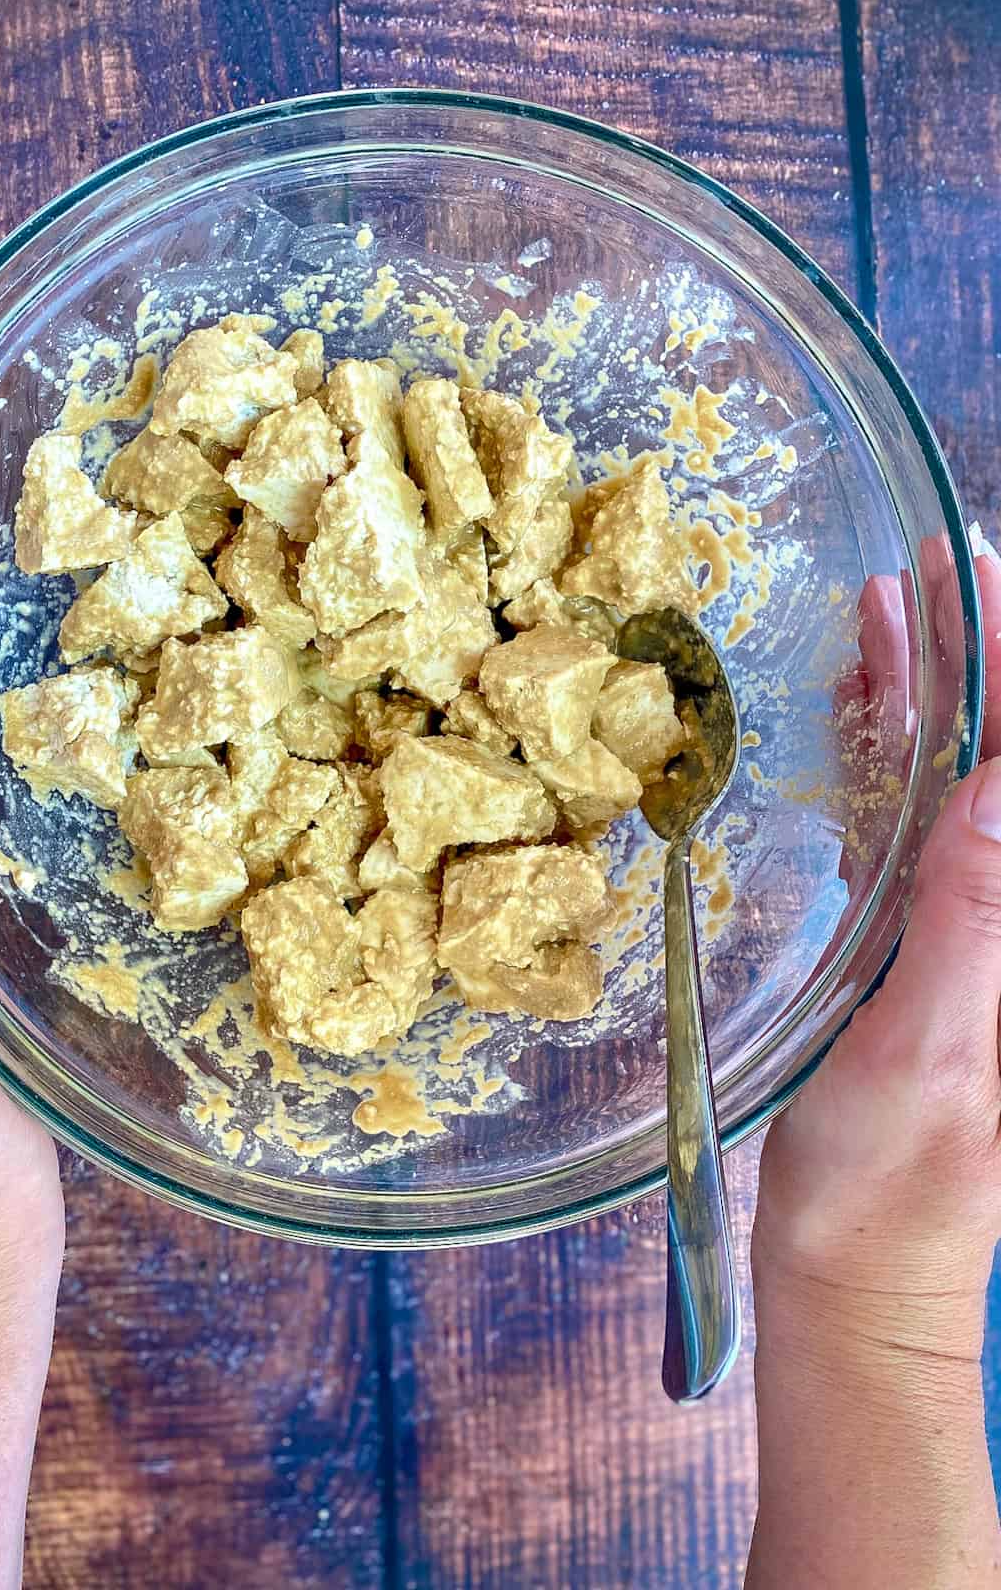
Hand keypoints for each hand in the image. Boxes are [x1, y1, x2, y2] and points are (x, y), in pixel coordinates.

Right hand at [754, 541, 1000, 1351]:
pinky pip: (919, 826)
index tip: (980, 577)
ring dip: (934, 692)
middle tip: (933, 563)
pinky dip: (891, 757)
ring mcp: (975, 928)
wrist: (851, 1271)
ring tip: (889, 606)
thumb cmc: (887, 1188)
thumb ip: (970, 921)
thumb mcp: (922, 1056)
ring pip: (964, 780)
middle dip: (982, 654)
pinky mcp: (927, 947)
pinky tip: (861, 711)